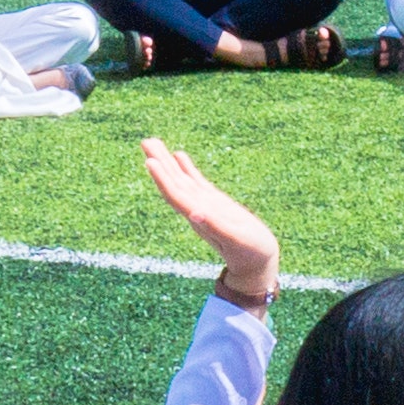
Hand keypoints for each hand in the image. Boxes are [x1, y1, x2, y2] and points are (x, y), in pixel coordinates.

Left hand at [139, 137, 282, 305]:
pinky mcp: (214, 203)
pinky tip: (178, 155)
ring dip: (167, 163)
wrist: (257, 262)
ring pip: (181, 180)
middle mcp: (197, 209)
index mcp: (200, 217)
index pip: (176, 195)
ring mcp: (205, 205)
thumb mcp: (236, 239)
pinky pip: (196, 182)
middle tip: (146, 142)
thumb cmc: (251, 251)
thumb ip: (215, 226)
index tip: (150, 161)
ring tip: (153, 143)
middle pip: (173, 184)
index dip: (162, 179)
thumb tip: (193, 213)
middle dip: (160, 164)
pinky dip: (186, 168)